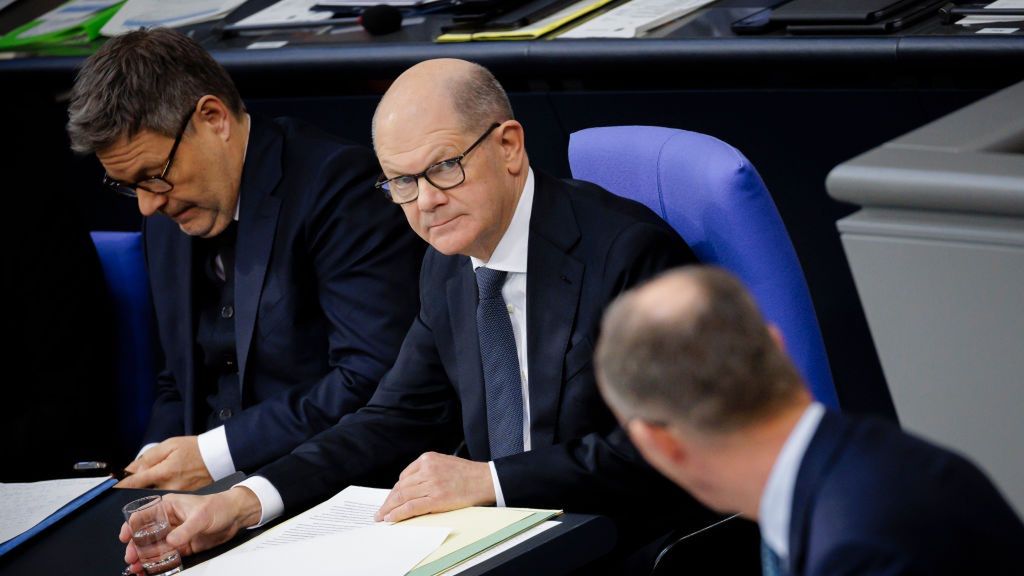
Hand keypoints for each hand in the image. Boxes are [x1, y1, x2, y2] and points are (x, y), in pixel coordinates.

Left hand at [117, 436, 211, 489]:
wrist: (216, 456)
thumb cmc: (194, 448)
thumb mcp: (169, 445)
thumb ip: (148, 458)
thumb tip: (130, 469)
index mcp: (164, 472)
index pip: (134, 482)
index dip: (119, 485)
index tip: (108, 486)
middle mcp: (168, 486)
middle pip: (142, 490)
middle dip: (136, 484)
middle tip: (135, 475)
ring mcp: (176, 493)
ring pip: (153, 493)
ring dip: (148, 486)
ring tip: (157, 473)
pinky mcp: (182, 495)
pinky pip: (164, 493)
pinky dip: (160, 487)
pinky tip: (167, 477)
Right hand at [119, 488, 262, 573]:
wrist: (236, 516)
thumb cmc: (219, 507)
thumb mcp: (201, 516)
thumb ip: (185, 530)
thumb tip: (170, 541)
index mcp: (168, 507)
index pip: (143, 515)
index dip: (131, 526)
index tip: (126, 538)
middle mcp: (168, 520)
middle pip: (145, 535)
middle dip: (136, 547)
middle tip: (131, 558)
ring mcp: (174, 534)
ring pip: (154, 548)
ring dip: (144, 558)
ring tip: (137, 568)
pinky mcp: (182, 546)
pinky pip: (166, 556)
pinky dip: (157, 563)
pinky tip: (150, 570)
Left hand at [375, 452, 495, 522]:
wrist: (486, 480)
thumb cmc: (467, 474)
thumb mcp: (443, 463)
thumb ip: (426, 471)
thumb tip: (409, 488)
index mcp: (427, 459)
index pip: (404, 477)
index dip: (394, 492)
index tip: (389, 500)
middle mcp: (427, 469)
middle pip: (401, 487)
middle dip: (389, 501)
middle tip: (380, 512)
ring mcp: (432, 484)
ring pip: (403, 497)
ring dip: (389, 509)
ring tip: (382, 517)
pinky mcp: (437, 498)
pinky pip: (411, 507)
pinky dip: (398, 513)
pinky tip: (391, 519)